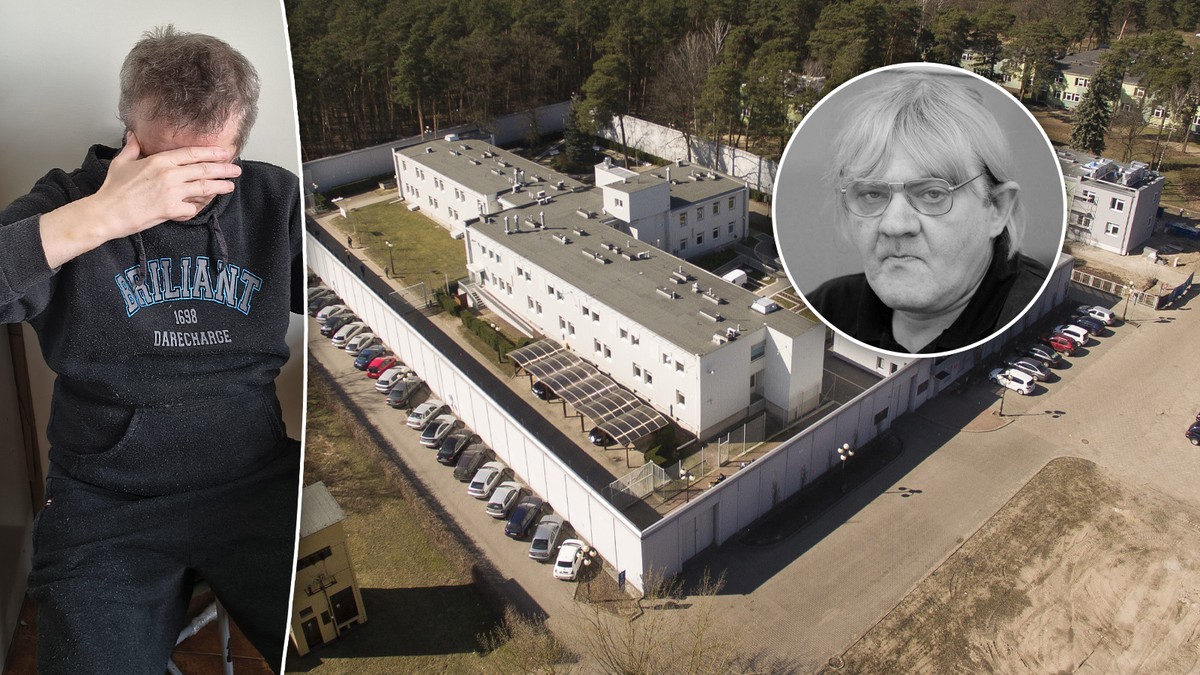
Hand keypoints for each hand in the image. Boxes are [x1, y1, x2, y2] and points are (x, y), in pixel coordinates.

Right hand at [97, 132, 241, 233]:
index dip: (211, 152)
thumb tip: (133, 135)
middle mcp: (169, 174)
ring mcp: (172, 192)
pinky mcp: (171, 210)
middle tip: (236, 169)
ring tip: (230, 186)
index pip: (192, 153)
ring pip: (204, 188)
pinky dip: (195, 208)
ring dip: (220, 187)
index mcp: (159, 161)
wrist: (106, 212)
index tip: (225, 152)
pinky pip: (192, 208)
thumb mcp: (121, 162)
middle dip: (223, 169)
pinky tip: (198, 207)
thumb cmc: (113, 189)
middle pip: (204, 170)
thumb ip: (132, 148)